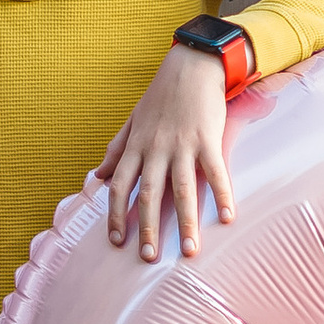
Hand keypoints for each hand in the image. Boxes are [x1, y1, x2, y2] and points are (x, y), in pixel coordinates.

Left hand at [100, 43, 235, 262]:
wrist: (191, 65)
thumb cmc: (161, 94)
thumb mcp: (132, 120)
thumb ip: (115, 149)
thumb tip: (96, 177)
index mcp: (136, 146)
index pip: (119, 187)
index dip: (116, 215)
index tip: (116, 241)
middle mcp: (156, 149)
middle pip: (149, 195)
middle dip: (148, 228)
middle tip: (148, 258)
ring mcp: (183, 145)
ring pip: (182, 190)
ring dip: (186, 223)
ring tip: (189, 251)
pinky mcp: (208, 139)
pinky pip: (215, 172)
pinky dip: (222, 195)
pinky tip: (227, 217)